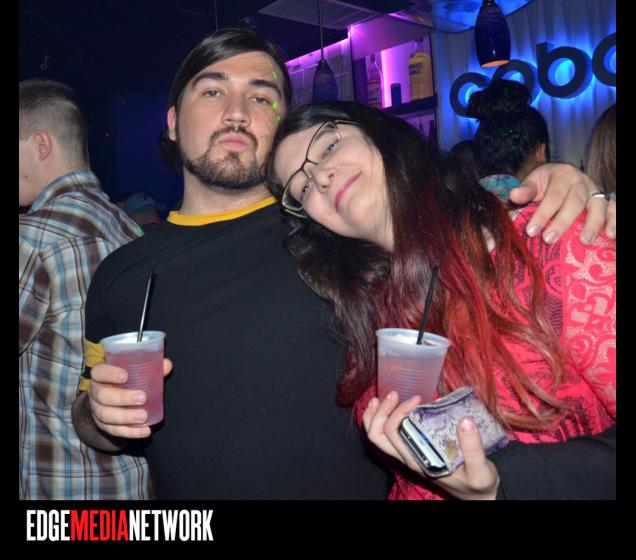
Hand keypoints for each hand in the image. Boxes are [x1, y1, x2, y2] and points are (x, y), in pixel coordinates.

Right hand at [88, 358, 172, 438]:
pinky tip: (145, 431)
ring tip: (143, 416)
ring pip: (106, 415)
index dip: (109, 373)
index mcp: (100, 376)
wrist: (111, 400)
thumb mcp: (134, 372)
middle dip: (122, 397)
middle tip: (142, 398)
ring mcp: (97, 410)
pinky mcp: (104, 426)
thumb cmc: (125, 381)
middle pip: (102, 396)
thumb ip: (150, 367)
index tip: (125, 376)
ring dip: (125, 417)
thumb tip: (167, 364)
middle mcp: (96, 393)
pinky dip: (130, 432)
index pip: (98, 372)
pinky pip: (114, 431)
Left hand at [362, 392, 499, 499]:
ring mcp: (408, 452)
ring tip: (382, 397)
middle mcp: (407, 456)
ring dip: (376, 415)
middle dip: (380, 412)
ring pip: (379, 435)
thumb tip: (466, 421)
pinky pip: (388, 435)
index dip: (398, 413)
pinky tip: (392, 406)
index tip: (417, 399)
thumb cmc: (478, 483)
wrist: (477, 495)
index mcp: (418, 460)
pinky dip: (384, 419)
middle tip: (395, 394)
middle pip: (377, 435)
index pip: (393, 435)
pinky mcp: (414, 448)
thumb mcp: (480, 470)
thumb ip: (473, 448)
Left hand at [510, 162, 615, 244]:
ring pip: (599, 205)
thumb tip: (514, 195)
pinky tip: (611, 235)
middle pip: (575, 202)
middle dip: (562, 222)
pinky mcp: (605, 202)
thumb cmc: (547, 183)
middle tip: (548, 240)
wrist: (564, 175)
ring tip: (584, 242)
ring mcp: (596, 192)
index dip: (543, 214)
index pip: (553, 195)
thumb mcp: (534, 182)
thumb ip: (526, 190)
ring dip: (593, 224)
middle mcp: (582, 181)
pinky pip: (614, 209)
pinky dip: (614, 221)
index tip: (531, 231)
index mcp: (563, 174)